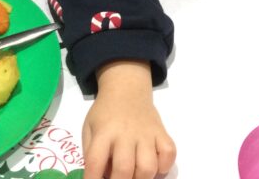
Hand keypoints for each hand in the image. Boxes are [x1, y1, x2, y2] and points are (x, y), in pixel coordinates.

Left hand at [83, 60, 175, 178]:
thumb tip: (100, 178)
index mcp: (104, 131)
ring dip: (142, 178)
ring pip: (148, 166)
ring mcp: (146, 132)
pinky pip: (169, 154)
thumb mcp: (89, 128)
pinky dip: (164, 166)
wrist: (126, 88)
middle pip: (124, 168)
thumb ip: (91, 154)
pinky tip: (154, 166)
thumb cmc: (105, 113)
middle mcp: (126, 132)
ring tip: (135, 176)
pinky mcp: (162, 132)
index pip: (95, 160)